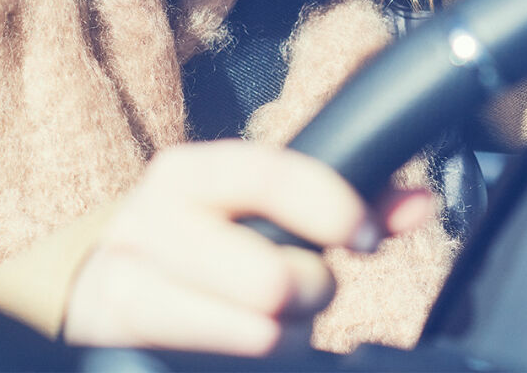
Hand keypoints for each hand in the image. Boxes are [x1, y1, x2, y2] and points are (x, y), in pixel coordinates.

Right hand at [63, 140, 432, 355]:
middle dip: (308, 292)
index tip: (366, 237)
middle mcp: (148, 216)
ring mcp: (122, 276)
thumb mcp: (263, 213)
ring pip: (254, 329)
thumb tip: (419, 203)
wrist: (107, 282)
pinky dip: (247, 357)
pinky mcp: (112, 328)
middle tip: (303, 291)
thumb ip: (341, 202)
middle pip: (272, 276)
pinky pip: (218, 355)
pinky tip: (238, 345)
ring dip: (281, 336)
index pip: (269, 175)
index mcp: (191, 173)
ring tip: (271, 323)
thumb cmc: (208, 244)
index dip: (332, 209)